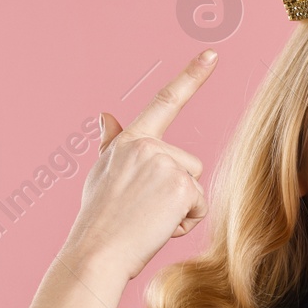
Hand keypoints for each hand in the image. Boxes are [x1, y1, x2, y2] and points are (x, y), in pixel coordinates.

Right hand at [62, 50, 217, 282]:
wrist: (95, 253)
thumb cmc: (98, 221)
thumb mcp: (101, 175)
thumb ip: (112, 145)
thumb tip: (106, 116)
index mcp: (130, 141)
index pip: (164, 102)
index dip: (191, 76)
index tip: (212, 54)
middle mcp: (147, 145)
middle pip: (189, 165)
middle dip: (176, 191)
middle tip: (142, 211)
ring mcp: (165, 163)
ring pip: (195, 186)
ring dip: (180, 208)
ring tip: (148, 220)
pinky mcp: (180, 185)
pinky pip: (199, 206)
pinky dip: (184, 223)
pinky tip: (158, 228)